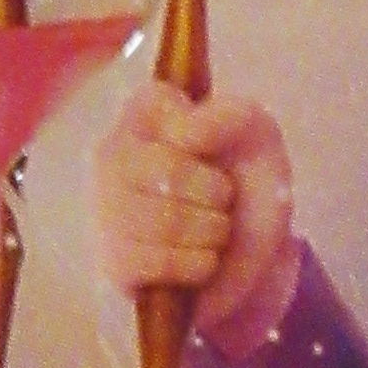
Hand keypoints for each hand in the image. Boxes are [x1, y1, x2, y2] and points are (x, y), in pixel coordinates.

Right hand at [93, 81, 296, 350]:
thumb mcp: (257, 135)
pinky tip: (201, 259)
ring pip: (167, 222)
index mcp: (144, 116)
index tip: (217, 145)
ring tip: (214, 230)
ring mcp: (108, 210)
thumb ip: (229, 117)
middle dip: (218, 193)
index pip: (157, 102)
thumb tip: (183, 136)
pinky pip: (161, 263)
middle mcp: (114, 157)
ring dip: (213, 232)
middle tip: (222, 199)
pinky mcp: (116, 262)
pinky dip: (200, 265)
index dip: (202, 129)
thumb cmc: (249, 181)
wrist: (259, 252)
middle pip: (168, 171)